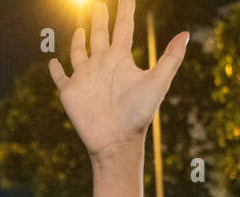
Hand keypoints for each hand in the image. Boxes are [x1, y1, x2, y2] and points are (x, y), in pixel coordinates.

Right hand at [48, 0, 188, 158]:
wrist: (117, 141)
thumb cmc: (138, 114)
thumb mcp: (157, 83)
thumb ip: (171, 58)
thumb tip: (186, 35)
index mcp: (121, 60)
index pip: (123, 27)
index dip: (125, 9)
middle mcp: (102, 64)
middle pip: (100, 34)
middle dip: (100, 19)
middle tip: (98, 5)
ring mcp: (85, 77)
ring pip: (80, 51)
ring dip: (79, 40)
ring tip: (80, 29)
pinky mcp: (70, 91)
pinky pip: (60, 76)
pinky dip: (56, 69)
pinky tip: (53, 61)